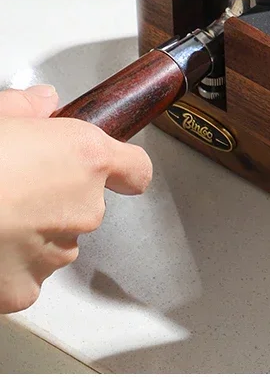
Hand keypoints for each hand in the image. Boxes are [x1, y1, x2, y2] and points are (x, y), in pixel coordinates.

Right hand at [0, 84, 151, 312]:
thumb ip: (29, 107)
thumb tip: (41, 102)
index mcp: (88, 159)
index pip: (136, 170)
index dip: (124, 170)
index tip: (115, 173)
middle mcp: (84, 207)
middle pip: (88, 204)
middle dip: (60, 198)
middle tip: (17, 187)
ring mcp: (57, 251)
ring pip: (59, 241)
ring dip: (37, 232)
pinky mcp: (25, 288)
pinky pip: (28, 275)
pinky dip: (11, 267)